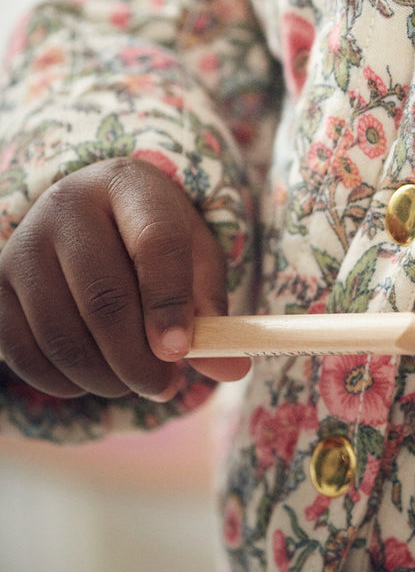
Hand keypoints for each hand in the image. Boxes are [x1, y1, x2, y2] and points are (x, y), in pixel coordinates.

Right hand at [0, 157, 249, 399]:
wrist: (86, 218)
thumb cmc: (150, 239)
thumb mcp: (192, 255)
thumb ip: (211, 309)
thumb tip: (233, 369)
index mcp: (129, 184)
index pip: (155, 241)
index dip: (169, 303)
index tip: (181, 354)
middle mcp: (68, 205)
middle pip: (104, 298)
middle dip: (138, 359)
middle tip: (165, 386)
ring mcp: (24, 244)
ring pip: (63, 335)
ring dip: (105, 378)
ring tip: (136, 382)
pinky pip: (25, 354)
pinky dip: (65, 381)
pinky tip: (95, 376)